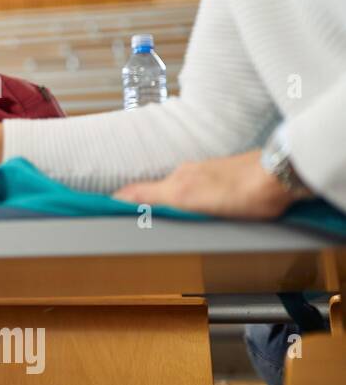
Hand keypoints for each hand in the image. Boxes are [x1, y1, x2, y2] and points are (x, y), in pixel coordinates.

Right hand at [112, 151, 300, 220]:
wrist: (280, 174)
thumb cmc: (247, 195)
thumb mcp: (197, 206)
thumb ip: (163, 205)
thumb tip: (129, 203)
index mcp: (176, 186)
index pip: (136, 192)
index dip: (119, 201)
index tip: (104, 206)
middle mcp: (184, 174)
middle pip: (153, 190)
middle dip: (140, 201)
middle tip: (131, 215)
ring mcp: (202, 170)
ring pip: (174, 186)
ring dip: (166, 199)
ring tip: (166, 214)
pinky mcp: (218, 170)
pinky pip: (192, 183)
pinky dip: (185, 193)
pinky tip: (198, 204)